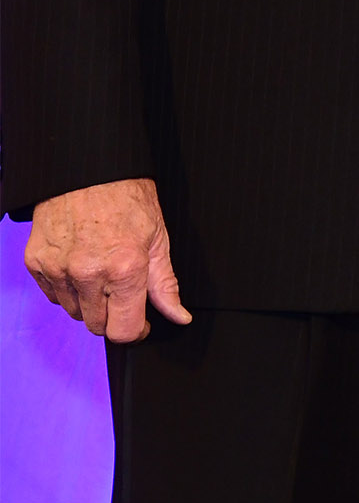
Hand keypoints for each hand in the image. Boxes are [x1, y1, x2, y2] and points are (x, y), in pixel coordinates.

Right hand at [24, 178, 190, 342]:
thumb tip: (179, 316)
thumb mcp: (158, 239)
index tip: (141, 324)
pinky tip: (80, 266)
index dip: (136, 331)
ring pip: (74, 312)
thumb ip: (165, 284)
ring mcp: (58, 269)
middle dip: (113, 316)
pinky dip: (67, 289)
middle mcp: (87, 274)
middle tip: (122, 292)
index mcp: (124, 269)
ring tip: (101, 274)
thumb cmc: (128, 199)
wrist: (88, 171)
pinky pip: (53, 295)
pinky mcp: (36, 263)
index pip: (123, 330)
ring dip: (89, 303)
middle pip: (98, 326)